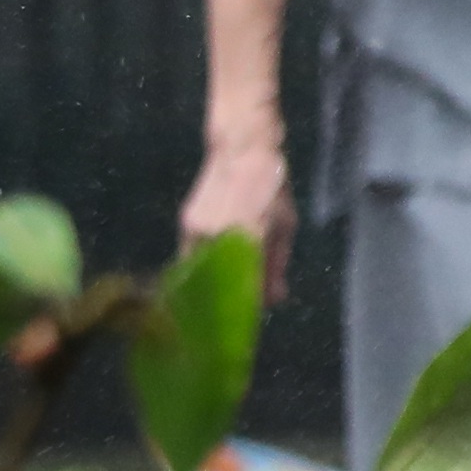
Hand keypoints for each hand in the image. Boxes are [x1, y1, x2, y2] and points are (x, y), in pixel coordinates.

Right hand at [181, 133, 296, 304]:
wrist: (243, 149)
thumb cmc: (273, 187)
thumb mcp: (285, 225)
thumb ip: (276, 264)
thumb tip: (274, 299)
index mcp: (247, 234)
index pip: (240, 283)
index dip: (241, 304)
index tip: (243, 321)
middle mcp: (216, 233)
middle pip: (211, 282)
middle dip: (217, 301)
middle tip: (226, 317)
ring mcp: (196, 227)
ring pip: (196, 270)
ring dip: (205, 286)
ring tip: (217, 301)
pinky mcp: (185, 222)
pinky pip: (189, 254)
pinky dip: (198, 269)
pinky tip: (208, 278)